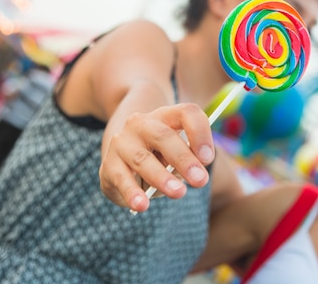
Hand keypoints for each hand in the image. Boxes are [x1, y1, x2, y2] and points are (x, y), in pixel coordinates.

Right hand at [99, 103, 214, 211]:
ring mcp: (122, 142)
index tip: (208, 159)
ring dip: (162, 177)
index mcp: (166, 116)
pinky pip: (122, 178)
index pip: (187, 113)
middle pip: (163, 136)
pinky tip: (142, 205)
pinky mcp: (109, 164)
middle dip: (183, 159)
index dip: (200, 133)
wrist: (124, 158)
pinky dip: (132, 193)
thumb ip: (189, 158)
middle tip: (200, 180)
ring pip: (142, 158)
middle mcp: (142, 124)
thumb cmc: (160, 156)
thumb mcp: (177, 153)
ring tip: (178, 193)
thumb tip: (196, 172)